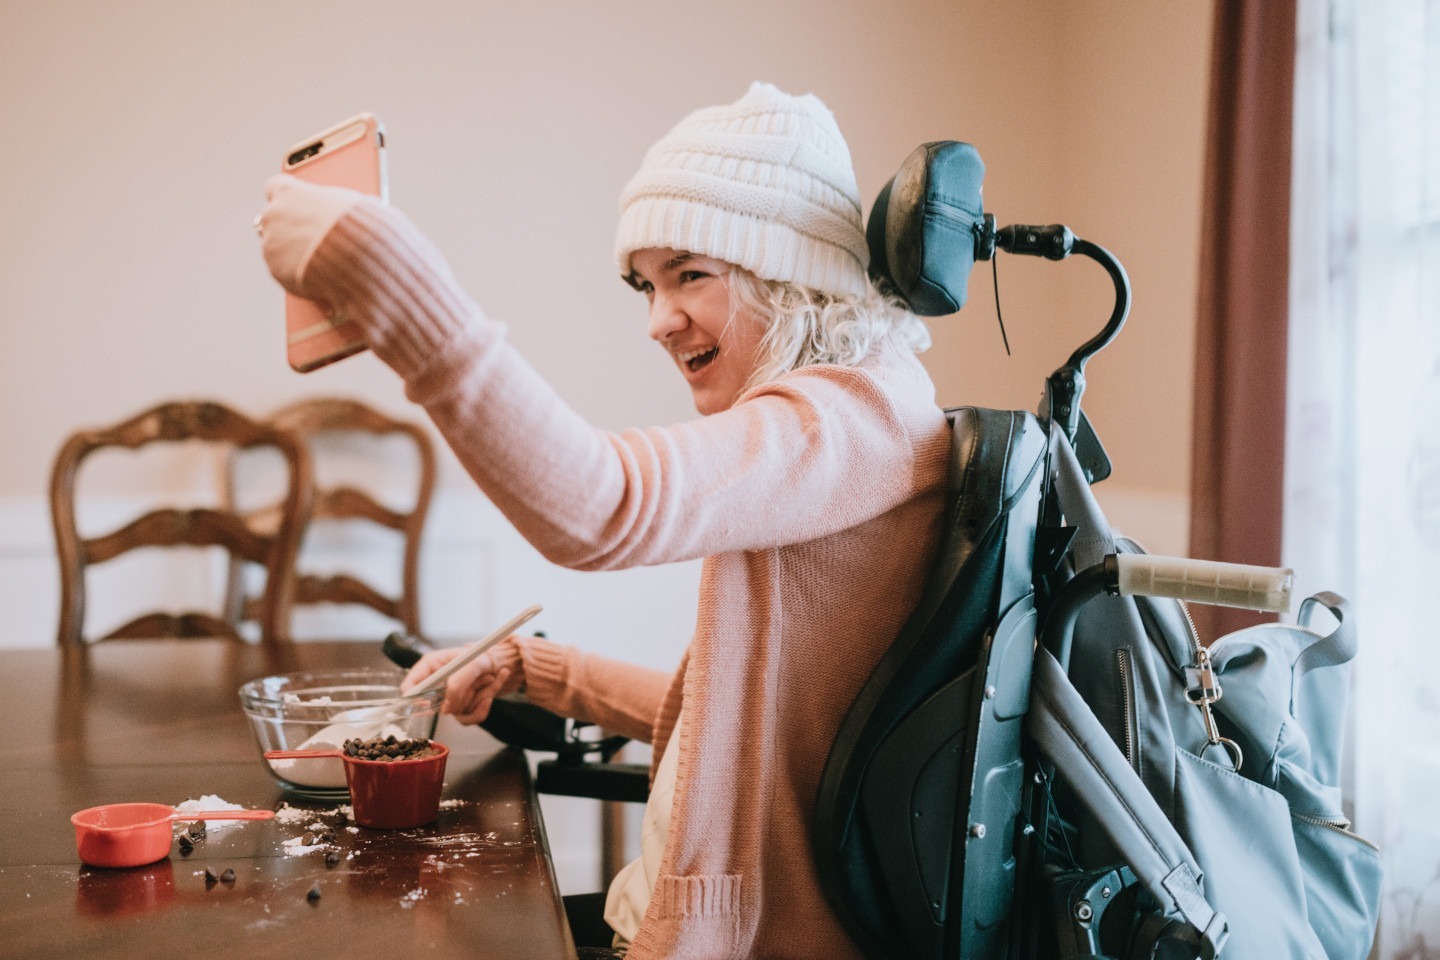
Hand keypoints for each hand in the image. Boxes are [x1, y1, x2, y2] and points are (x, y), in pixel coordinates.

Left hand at [255, 173, 365, 297]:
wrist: (361, 261)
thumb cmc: (363, 227)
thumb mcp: (361, 204)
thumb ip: (349, 202)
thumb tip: (369, 204)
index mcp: (290, 191)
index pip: (276, 186)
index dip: (290, 199)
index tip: (298, 206)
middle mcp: (273, 213)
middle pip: (274, 217)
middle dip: (289, 227)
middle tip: (311, 238)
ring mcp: (271, 242)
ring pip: (277, 245)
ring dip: (292, 251)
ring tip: (319, 260)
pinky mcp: (275, 269)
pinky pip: (283, 269)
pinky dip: (296, 273)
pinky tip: (316, 274)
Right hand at [401, 636, 525, 724]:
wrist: (498, 663)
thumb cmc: (481, 657)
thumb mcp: (472, 663)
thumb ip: (457, 684)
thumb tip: (446, 709)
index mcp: (430, 666)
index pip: (409, 687)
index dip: (414, 698)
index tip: (428, 703)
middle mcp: (437, 685)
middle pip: (436, 704)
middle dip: (464, 693)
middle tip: (481, 677)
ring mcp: (448, 699)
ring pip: (457, 711)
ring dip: (478, 695)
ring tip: (489, 677)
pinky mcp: (461, 709)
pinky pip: (470, 717)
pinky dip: (484, 706)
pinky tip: (493, 688)